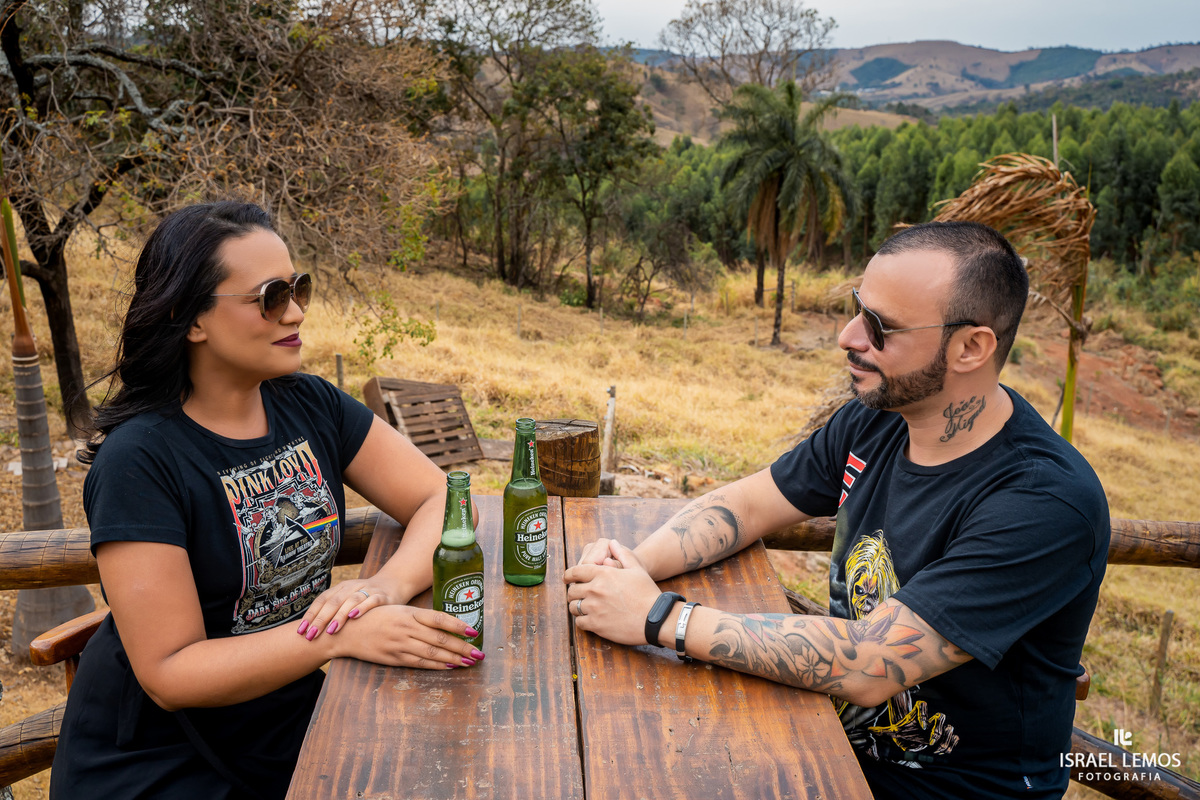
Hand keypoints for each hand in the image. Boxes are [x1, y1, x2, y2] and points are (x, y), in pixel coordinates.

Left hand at [297, 579, 392, 640]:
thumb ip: (334, 610)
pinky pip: (371, 600)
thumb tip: (311, 629)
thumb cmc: (366, 598)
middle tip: (312, 635)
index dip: (311, 615)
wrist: (393, 584)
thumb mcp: (348, 600)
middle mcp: (352, 587)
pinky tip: (354, 617)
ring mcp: (367, 590)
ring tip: (331, 630)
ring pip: (350, 601)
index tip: (301, 631)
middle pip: (333, 602)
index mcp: (341, 588)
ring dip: (339, 616)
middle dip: (321, 619)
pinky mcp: (381, 596)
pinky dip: (362, 608)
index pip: (322, 600)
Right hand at [336, 604, 483, 669]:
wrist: (346, 631)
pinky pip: (419, 663)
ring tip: (469, 662)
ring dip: (453, 659)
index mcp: (408, 613)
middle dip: (462, 647)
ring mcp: (399, 644)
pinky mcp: (393, 658)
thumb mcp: (397, 610)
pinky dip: (436, 666)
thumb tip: (445, 624)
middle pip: (440, 639)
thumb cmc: (374, 617)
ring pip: (432, 653)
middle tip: (479, 653)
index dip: (457, 626)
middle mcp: (406, 628)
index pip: (439, 619)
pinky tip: (449, 667)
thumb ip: (419, 617)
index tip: (474, 632)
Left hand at [564, 540, 659, 645]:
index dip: (568, 575)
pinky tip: (590, 620)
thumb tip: (612, 542)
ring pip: (573, 607)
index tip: (567, 579)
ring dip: (577, 607)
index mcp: (603, 574)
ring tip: (584, 608)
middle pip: (572, 591)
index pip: (575, 572)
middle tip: (578, 596)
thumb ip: (622, 554)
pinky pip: (579, 623)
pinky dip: (583, 621)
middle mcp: (595, 590)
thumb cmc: (647, 593)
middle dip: (574, 593)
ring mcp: (594, 608)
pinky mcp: (596, 624)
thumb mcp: (637, 569)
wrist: (655, 618)